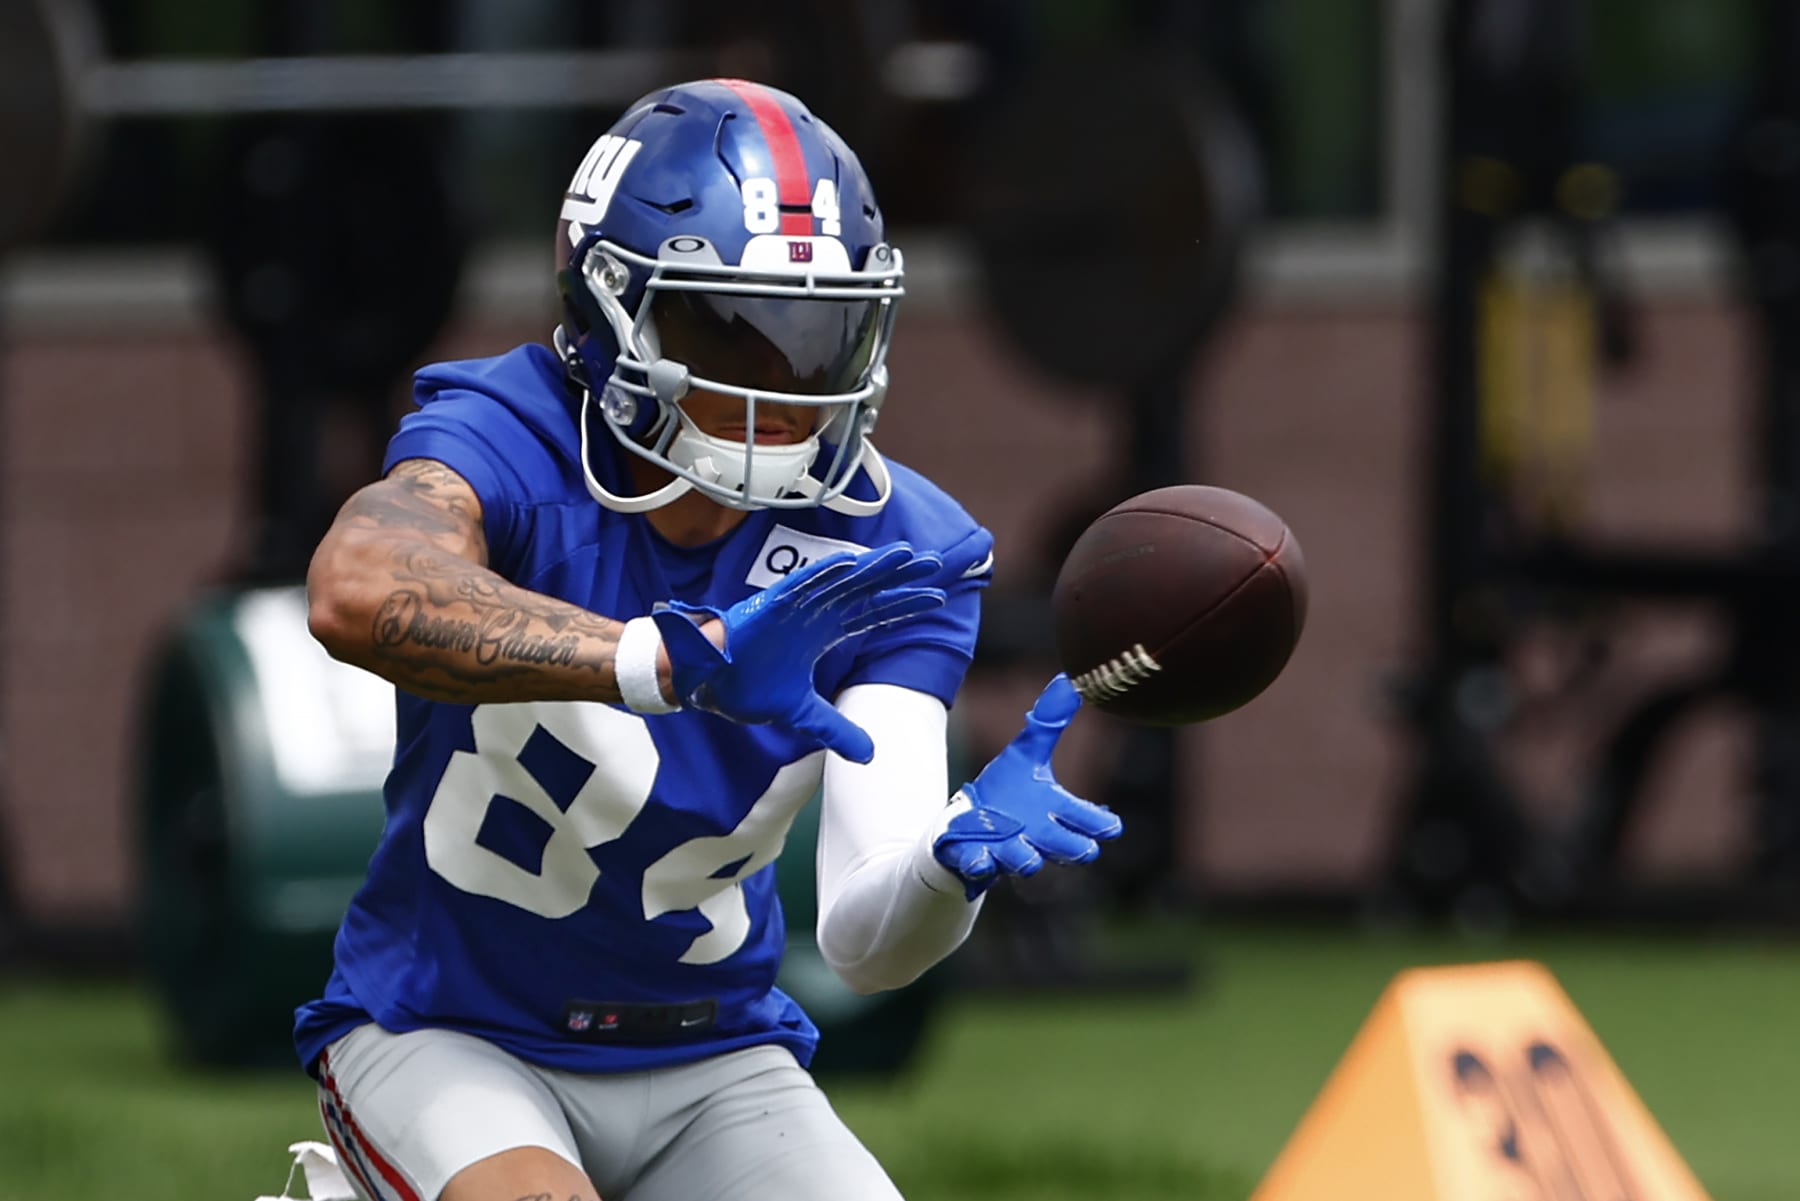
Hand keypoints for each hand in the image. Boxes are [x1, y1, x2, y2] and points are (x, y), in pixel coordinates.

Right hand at [651, 542, 945, 762]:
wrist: (706, 685)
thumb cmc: (747, 688)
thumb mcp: (802, 715)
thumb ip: (836, 730)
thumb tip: (870, 755)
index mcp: (824, 632)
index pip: (873, 614)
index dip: (904, 604)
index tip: (936, 597)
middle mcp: (815, 613)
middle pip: (866, 590)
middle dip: (899, 577)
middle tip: (933, 563)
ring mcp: (794, 606)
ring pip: (841, 580)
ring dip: (872, 567)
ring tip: (904, 554)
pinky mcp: (770, 605)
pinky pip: (800, 586)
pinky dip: (824, 574)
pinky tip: (850, 563)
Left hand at [932, 674, 1122, 899]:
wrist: (965, 822)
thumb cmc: (1006, 790)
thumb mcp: (1025, 753)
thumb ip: (1049, 722)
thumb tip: (1069, 680)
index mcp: (1052, 811)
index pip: (1086, 819)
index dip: (1101, 825)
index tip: (1111, 827)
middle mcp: (1037, 836)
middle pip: (1066, 848)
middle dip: (1073, 847)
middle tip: (1084, 848)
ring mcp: (1008, 851)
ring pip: (1026, 862)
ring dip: (1027, 858)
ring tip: (1026, 853)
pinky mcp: (978, 859)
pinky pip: (981, 866)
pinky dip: (982, 863)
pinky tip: (981, 857)